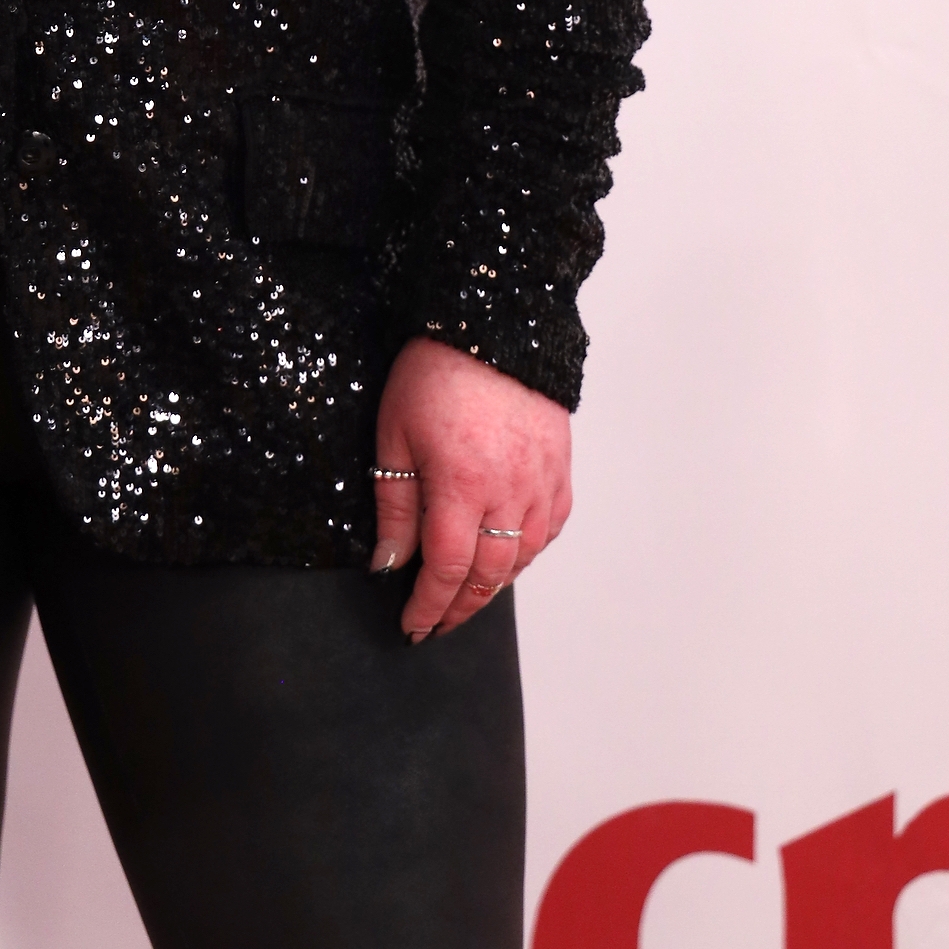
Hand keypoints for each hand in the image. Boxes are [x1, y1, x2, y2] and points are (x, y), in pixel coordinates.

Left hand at [369, 334, 571, 641]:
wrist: (490, 322)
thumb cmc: (434, 371)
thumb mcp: (394, 435)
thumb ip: (394, 506)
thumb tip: (388, 564)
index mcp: (462, 486)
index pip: (447, 572)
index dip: (429, 607)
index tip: (413, 627)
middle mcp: (509, 492)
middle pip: (488, 576)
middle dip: (459, 608)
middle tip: (437, 623)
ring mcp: (541, 481)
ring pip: (523, 558)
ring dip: (493, 584)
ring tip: (466, 595)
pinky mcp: (560, 467)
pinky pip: (550, 528)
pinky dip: (528, 550)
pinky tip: (509, 553)